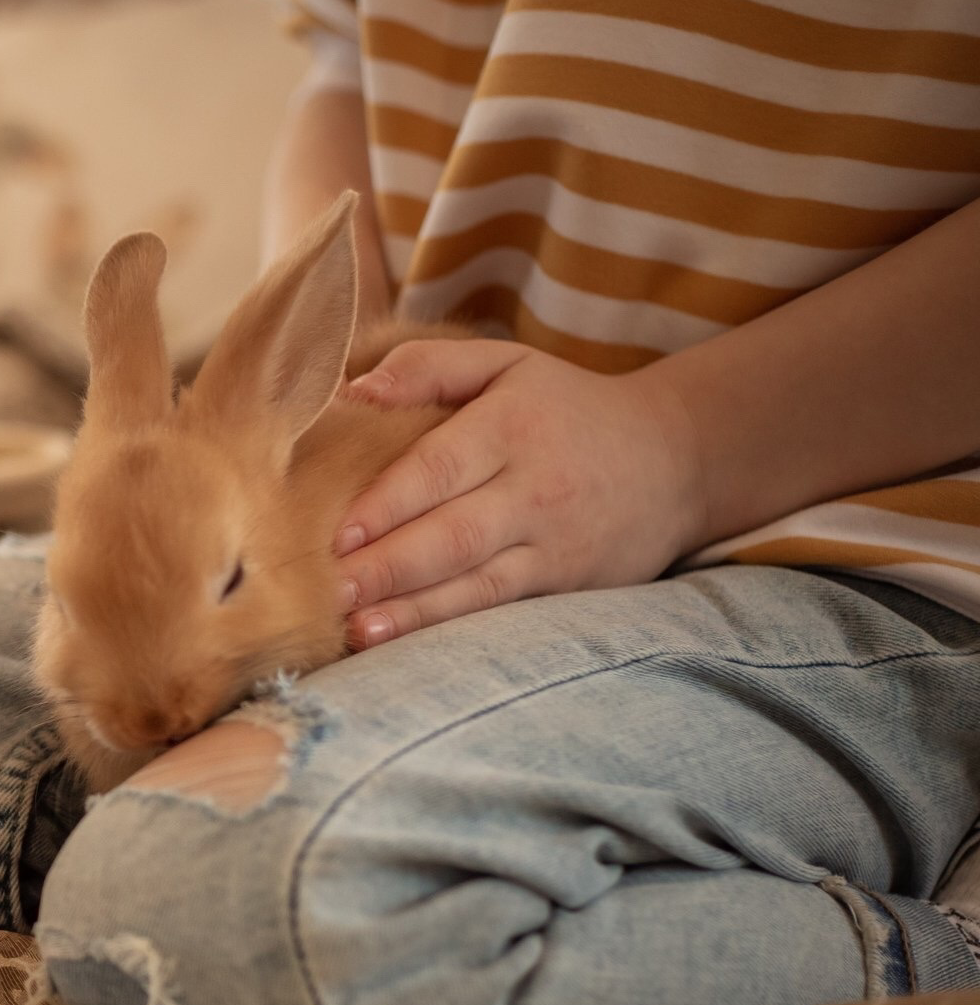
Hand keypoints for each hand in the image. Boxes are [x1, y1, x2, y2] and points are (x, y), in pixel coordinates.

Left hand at [333, 338, 704, 646]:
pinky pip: (497, 609)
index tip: (335, 532)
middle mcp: (532, 489)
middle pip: (451, 534)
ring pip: (473, 583)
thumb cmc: (565, 408)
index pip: (438, 468)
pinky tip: (401, 640)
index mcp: (510, 428)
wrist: (678, 459)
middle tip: (326, 589)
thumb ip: (427, 367)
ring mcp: (551, 544)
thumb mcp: (507, 365)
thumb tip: (351, 389)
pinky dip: (446, 627)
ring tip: (355, 627)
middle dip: (386, 567)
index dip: (386, 503)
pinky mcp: (563, 585)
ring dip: (411, 610)